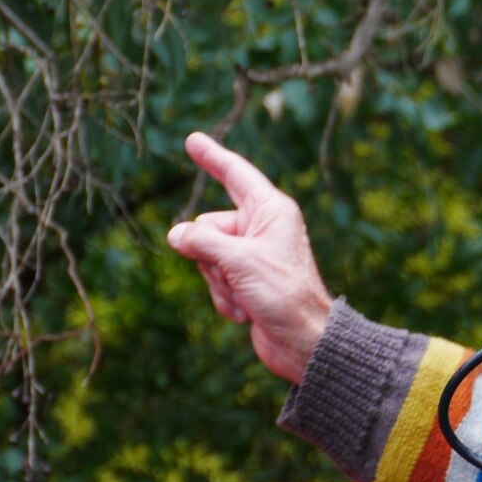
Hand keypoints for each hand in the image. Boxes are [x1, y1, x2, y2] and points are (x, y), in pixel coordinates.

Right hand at [166, 132, 333, 382]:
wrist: (305, 342)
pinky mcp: (248, 282)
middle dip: (210, 256)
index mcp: (272, 210)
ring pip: (207, 257)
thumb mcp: (239, 261)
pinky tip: (246, 313)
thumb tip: (177, 234)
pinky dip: (225, 299)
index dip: (213, 157)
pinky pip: (216, 281)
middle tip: (236, 276)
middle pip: (207, 226)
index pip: (236, 174)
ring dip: (219, 283)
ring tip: (246, 297)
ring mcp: (254, 256)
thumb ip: (202, 241)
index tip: (193, 139)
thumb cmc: (284, 294)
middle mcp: (263, 228)